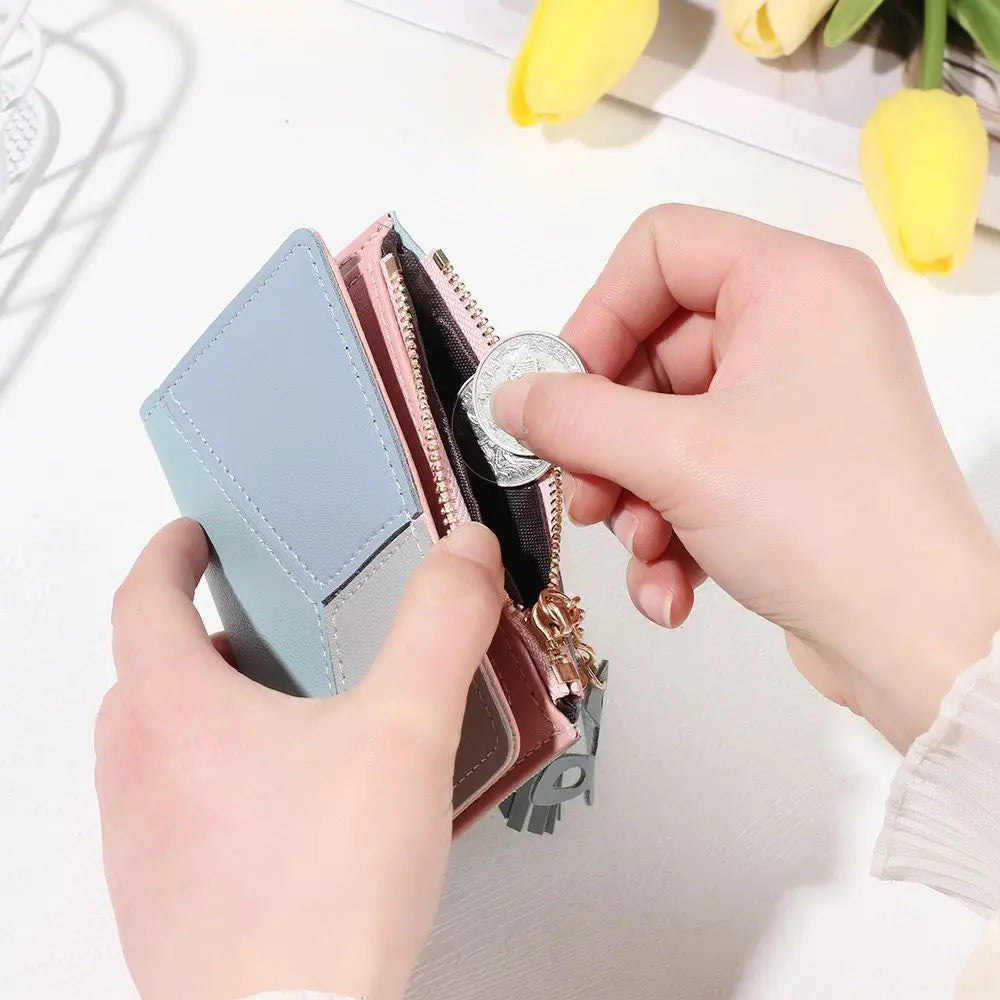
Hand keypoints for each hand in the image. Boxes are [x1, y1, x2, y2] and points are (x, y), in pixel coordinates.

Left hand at [97, 518, 502, 999]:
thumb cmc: (328, 883)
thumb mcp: (405, 732)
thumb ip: (440, 628)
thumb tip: (466, 549)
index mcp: (176, 711)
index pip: (141, 602)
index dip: (166, 556)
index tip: (192, 536)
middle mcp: (136, 772)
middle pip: (144, 676)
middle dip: (192, 638)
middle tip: (255, 629)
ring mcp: (138, 845)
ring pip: (152, 748)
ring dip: (199, 712)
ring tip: (280, 716)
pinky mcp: (158, 905)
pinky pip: (167, 813)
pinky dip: (206, 781)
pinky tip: (281, 811)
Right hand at [493, 204, 999, 750]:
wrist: (914, 642)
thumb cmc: (823, 522)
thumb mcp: (675, 458)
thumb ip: (575, 416)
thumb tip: (510, 399)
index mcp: (792, 285)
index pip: (661, 250)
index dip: (599, 315)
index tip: (564, 392)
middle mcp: (799, 331)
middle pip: (656, 351)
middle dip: (609, 434)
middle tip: (587, 492)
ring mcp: (796, 403)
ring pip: (669, 424)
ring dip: (636, 493)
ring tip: (640, 548)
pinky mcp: (789, 469)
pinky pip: (700, 474)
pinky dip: (673, 527)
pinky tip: (670, 587)